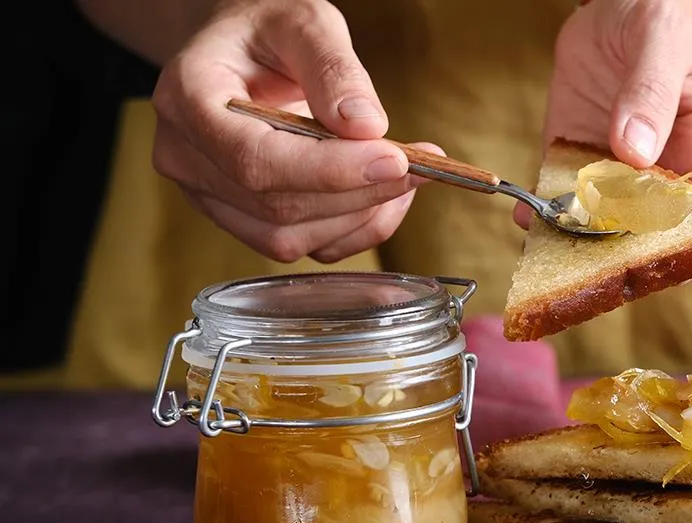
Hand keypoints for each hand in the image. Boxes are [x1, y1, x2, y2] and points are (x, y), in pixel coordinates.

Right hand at [150, 0, 436, 262]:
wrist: (244, 48)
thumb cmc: (268, 29)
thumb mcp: (304, 22)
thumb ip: (333, 68)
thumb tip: (365, 125)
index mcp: (187, 97)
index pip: (254, 159)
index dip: (328, 170)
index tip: (395, 159)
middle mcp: (185, 155)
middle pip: (277, 205)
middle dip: (359, 191)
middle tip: (421, 164)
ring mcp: (207, 195)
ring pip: (289, 237)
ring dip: (361, 215)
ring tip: (408, 174)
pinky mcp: (241, 218)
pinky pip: (302, 246)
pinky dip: (353, 229)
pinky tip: (384, 195)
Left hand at [520, 0, 691, 231]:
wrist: (625, 1)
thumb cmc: (668, 13)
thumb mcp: (664, 38)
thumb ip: (652, 90)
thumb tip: (635, 151)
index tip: (654, 254)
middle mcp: (672, 169)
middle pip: (660, 235)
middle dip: (627, 250)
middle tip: (590, 244)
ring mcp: (625, 170)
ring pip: (609, 226)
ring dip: (581, 238)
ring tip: (552, 238)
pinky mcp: (583, 158)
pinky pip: (567, 194)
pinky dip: (546, 211)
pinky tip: (528, 216)